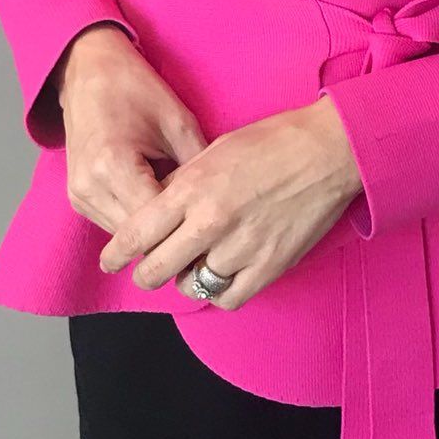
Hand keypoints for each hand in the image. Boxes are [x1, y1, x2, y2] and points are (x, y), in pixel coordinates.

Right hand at [56, 25, 210, 244]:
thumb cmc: (134, 88)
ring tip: (184, 218)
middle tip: (207, 232)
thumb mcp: (178, 121)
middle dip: (172, 235)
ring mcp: (79, 196)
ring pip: (126, 237)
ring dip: (154, 233)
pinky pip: (114, 224)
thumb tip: (219, 206)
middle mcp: (90, 187)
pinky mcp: (77, 198)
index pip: (155, 223)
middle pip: (139, 238)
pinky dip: (138, 221)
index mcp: (113, 165)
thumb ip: (198, 166)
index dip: (188, 228)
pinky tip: (160, 207)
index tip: (217, 231)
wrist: (88, 70)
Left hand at [96, 97, 364, 308]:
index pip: (137, 233)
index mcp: (192, 188)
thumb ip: (181, 185)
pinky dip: (220, 291)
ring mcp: (241, 248)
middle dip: (146, 273)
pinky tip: (222, 275)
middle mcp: (211, 222)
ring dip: (186, 280)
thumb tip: (156, 213)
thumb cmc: (272, 142)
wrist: (328, 150)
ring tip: (192, 266)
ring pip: (192, 286)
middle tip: (147, 271)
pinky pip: (229, 297)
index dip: (116, 253)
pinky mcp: (270, 266)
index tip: (110, 260)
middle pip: (157, 269)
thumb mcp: (212, 151)